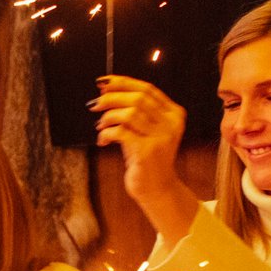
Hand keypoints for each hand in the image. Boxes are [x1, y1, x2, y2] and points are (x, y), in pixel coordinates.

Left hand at [90, 75, 189, 207]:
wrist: (157, 188)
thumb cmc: (147, 157)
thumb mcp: (146, 129)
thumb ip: (135, 110)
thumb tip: (107, 89)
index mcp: (174, 114)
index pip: (148, 89)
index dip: (124, 82)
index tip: (104, 83)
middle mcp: (171, 124)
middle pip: (138, 98)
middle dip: (112, 98)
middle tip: (96, 104)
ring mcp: (161, 138)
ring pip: (129, 114)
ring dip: (108, 117)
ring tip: (100, 126)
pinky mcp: (147, 152)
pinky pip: (121, 132)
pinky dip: (106, 133)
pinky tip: (103, 140)